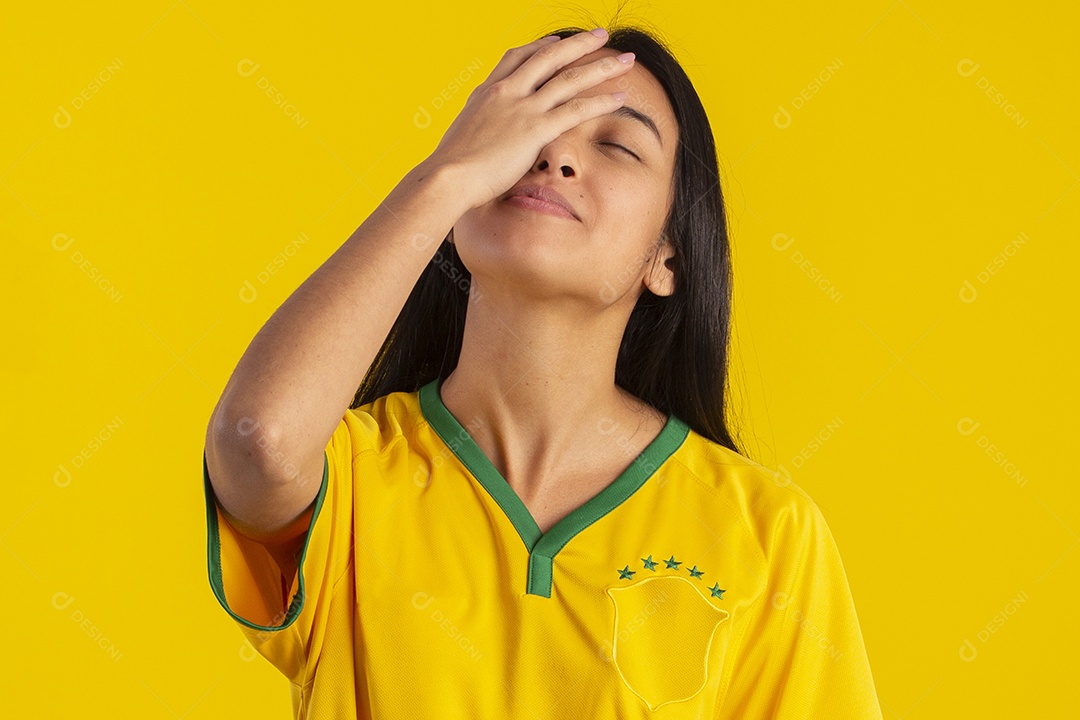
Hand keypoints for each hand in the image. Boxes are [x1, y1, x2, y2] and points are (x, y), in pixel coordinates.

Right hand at [423, 29, 634, 210]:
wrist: (447, 176)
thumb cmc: (451, 168)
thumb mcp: (463, 137)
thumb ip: (481, 130)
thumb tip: (483, 140)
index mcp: (487, 91)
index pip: (517, 57)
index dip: (540, 47)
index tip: (556, 42)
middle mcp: (507, 91)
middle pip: (549, 57)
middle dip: (580, 44)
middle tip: (601, 35)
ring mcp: (522, 108)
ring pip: (570, 78)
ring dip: (602, 66)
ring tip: (625, 60)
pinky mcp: (535, 129)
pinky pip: (576, 110)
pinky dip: (601, 101)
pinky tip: (619, 97)